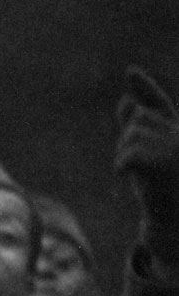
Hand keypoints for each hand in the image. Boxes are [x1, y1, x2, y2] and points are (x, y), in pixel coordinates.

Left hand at [117, 67, 178, 253]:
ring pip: (132, 135)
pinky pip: (130, 154)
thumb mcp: (145, 157)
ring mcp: (177, 148)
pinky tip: (125, 177)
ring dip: (124, 154)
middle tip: (134, 168)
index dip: (144, 88)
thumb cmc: (158, 192)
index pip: (158, 105)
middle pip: (138, 120)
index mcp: (176, 131)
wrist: (173, 222)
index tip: (129, 72)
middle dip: (126, 140)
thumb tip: (126, 102)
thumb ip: (137, 130)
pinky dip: (122, 164)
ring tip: (137, 175)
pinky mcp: (168, 164)